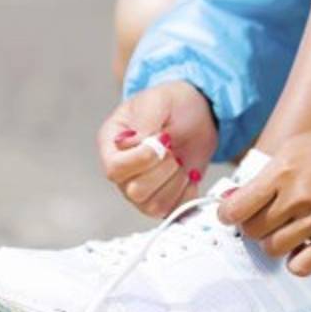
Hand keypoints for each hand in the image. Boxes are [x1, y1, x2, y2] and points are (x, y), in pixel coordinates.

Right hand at [97, 80, 217, 216]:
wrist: (199, 113)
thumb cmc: (173, 104)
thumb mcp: (158, 100)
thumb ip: (145, 121)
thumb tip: (134, 144)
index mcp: (112, 144)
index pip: (115, 168)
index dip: (142, 159)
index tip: (162, 141)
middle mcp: (124, 170)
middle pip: (135, 191)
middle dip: (163, 171)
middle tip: (173, 150)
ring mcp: (142, 187)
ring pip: (153, 205)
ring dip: (175, 183)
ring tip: (180, 161)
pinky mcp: (164, 198)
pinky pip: (173, 211)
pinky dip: (187, 195)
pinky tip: (190, 175)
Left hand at [219, 122, 310, 275]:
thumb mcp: (297, 147)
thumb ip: (266, 174)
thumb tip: (232, 198)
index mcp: (282, 170)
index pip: (236, 207)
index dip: (229, 214)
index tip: (234, 214)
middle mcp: (297, 196)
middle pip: (252, 231)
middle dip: (255, 227)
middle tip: (269, 219)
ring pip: (273, 249)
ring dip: (277, 243)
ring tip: (290, 231)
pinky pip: (302, 266)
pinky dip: (298, 262)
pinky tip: (305, 248)